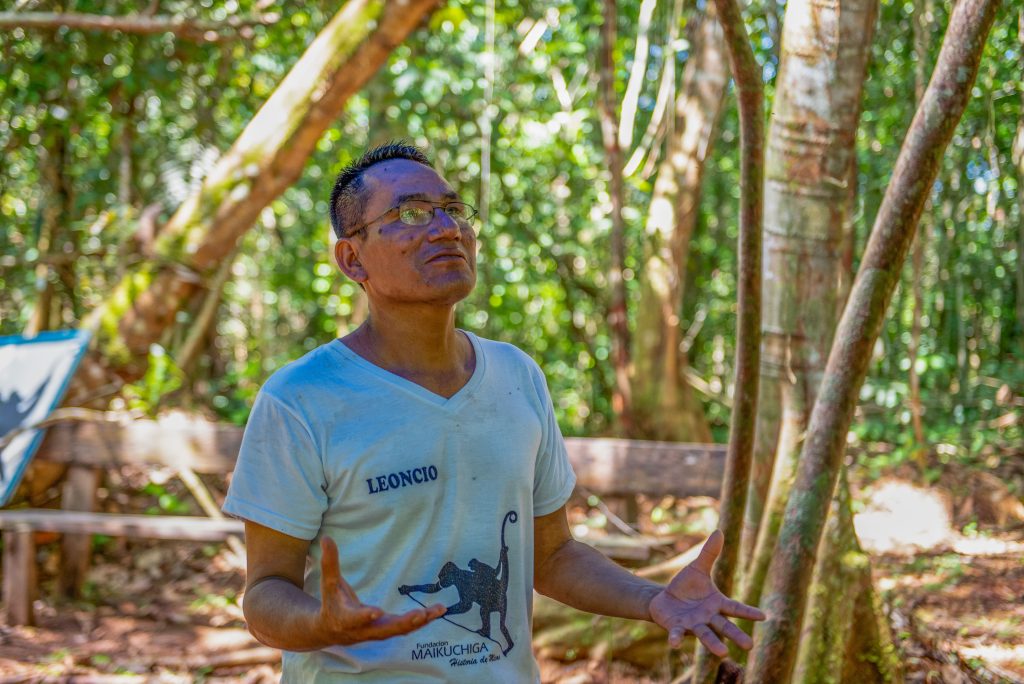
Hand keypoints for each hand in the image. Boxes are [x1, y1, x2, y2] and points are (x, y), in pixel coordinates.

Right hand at [316, 536, 444, 644]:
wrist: (330, 630)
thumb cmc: (331, 602)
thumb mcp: (329, 583)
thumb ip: (330, 562)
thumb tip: (326, 538)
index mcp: (346, 619)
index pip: (356, 618)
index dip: (365, 616)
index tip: (376, 612)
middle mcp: (364, 630)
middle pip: (386, 629)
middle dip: (404, 623)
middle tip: (420, 615)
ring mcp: (378, 633)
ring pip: (401, 630)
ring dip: (420, 622)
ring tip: (438, 610)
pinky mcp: (388, 631)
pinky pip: (408, 628)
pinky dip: (423, 620)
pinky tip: (438, 611)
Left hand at [648, 530, 765, 657]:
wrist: (664, 599)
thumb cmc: (686, 586)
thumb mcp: (697, 568)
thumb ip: (709, 553)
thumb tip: (719, 531)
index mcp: (716, 604)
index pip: (735, 608)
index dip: (748, 612)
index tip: (764, 616)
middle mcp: (708, 617)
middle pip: (724, 626)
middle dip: (736, 635)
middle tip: (750, 645)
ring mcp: (693, 625)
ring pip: (705, 634)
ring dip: (713, 643)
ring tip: (722, 653)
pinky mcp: (676, 628)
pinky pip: (676, 635)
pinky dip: (676, 639)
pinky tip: (674, 644)